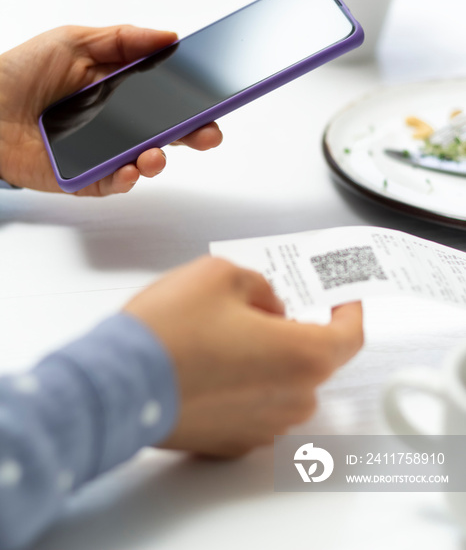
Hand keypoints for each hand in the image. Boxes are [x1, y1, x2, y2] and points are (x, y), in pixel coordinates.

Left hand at [0, 25, 222, 195]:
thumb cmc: (20, 71)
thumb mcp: (75, 41)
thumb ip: (124, 40)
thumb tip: (170, 36)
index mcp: (117, 91)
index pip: (165, 99)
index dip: (191, 101)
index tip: (214, 99)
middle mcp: (114, 124)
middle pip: (164, 134)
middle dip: (192, 135)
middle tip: (210, 134)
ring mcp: (100, 153)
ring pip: (141, 163)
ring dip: (157, 161)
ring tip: (156, 154)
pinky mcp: (81, 177)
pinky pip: (111, 183)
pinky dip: (124, 179)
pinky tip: (131, 170)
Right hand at [125, 257, 363, 456]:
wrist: (119, 383)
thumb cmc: (168, 333)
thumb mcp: (222, 275)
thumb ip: (261, 285)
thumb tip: (267, 305)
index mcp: (302, 356)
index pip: (349, 335)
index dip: (349, 311)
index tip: (343, 299)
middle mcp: (291, 400)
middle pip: (311, 359)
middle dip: (293, 330)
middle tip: (262, 307)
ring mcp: (263, 426)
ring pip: (282, 382)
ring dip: (266, 357)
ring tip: (222, 333)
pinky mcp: (233, 442)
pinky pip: (254, 405)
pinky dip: (243, 383)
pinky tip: (209, 363)